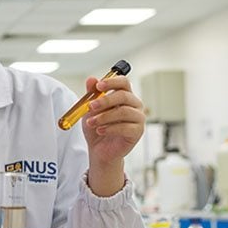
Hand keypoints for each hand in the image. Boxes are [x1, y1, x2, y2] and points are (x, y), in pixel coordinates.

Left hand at [81, 75, 145, 195]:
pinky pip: (126, 127)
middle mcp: (134, 105)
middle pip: (124, 96)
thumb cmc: (96, 126)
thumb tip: (91, 79)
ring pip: (124, 112)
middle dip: (105, 100)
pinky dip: (110, 128)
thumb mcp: (89, 109)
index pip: (124, 82)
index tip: (99, 85)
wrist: (99, 149)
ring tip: (91, 123)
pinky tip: (100, 131)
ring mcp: (138, 118)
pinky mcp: (138, 132)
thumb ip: (91, 94)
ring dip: (104, 117)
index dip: (112, 82)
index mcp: (124, 95)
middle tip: (90, 107)